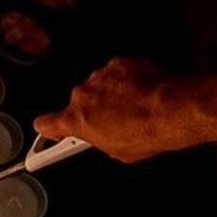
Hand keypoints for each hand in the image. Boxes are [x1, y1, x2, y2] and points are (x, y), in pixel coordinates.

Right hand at [34, 57, 193, 162]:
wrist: (171, 110)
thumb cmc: (146, 132)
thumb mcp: (118, 152)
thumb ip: (100, 141)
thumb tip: (103, 137)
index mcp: (76, 119)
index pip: (45, 124)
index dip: (51, 130)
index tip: (54, 133)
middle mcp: (83, 95)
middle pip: (78, 104)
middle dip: (92, 112)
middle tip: (113, 123)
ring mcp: (100, 77)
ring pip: (98, 88)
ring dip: (110, 97)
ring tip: (132, 109)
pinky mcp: (119, 64)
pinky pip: (116, 74)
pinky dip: (125, 82)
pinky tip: (139, 94)